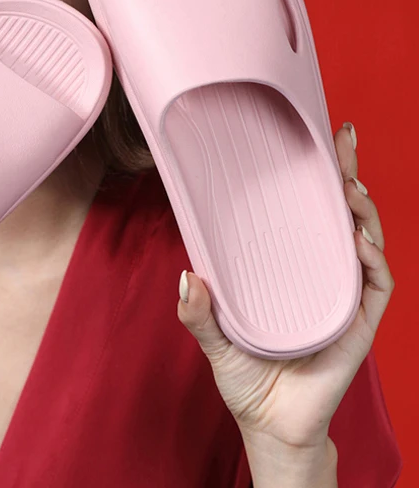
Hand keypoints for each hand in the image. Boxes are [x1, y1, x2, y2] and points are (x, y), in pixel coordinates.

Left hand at [176, 122, 393, 450]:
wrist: (271, 426)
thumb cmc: (245, 376)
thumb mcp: (215, 338)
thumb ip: (198, 312)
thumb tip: (188, 276)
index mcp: (287, 268)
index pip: (303, 212)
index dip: (311, 176)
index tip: (311, 138)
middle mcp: (319, 275)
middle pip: (339, 215)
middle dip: (345, 173)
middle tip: (342, 139)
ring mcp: (342, 297)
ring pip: (364, 242)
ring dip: (361, 211)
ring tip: (348, 187)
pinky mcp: (358, 324)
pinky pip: (376, 287)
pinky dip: (373, 261)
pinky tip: (360, 241)